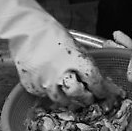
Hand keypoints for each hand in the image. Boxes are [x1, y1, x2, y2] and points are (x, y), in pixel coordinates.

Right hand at [0, 0, 122, 106]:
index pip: (95, 82)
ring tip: (72, 96)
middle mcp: (60, 73)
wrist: (26, 29)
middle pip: (79, 95)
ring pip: (62, 100)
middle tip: (90, 98)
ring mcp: (44, 81)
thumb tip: (101, 82)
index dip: (102, 90)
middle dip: (87, 98)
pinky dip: (51, 93)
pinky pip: (45, 96)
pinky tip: (54, 86)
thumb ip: (86, 66)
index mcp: (76, 59)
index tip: (105, 94)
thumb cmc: (55, 36)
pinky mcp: (32, 85)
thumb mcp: (76, 47)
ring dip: (70, 100)